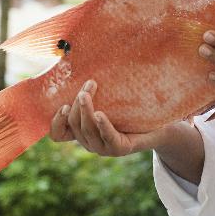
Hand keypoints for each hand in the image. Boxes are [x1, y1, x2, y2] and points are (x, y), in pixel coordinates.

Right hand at [51, 80, 177, 156]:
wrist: (157, 125)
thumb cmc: (128, 111)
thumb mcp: (106, 101)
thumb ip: (91, 93)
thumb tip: (78, 66)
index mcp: (82, 133)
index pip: (58, 135)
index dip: (56, 122)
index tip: (62, 105)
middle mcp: (90, 143)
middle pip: (74, 125)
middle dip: (77, 104)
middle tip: (87, 85)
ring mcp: (104, 148)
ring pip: (87, 130)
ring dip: (86, 109)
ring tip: (87, 92)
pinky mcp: (119, 149)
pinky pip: (107, 137)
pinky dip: (102, 124)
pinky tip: (100, 113)